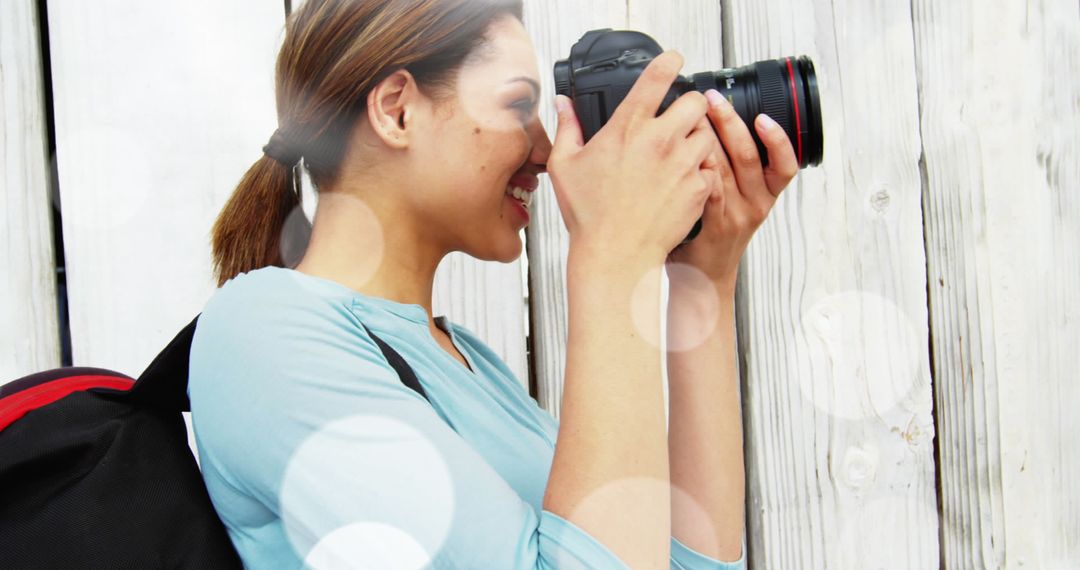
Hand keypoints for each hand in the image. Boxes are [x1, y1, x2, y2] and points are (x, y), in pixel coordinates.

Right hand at [547, 51, 715, 263]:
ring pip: (708, 134)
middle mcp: (660, 140)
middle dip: (690, 106)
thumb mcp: (564, 166)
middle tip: (679, 119)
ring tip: (682, 153)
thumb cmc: (589, 215)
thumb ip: (567, 128)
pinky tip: (684, 182)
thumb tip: (563, 104)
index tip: (674, 61)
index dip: (670, 61)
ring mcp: (683, 164)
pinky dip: (703, 172)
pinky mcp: (699, 188)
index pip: (658, 77)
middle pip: (696, 101)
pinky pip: (711, 169)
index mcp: (628, 127)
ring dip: (698, 139)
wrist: (615, 255)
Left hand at [665, 89, 799, 288]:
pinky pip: (710, 192)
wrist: (702, 279)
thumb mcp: (733, 202)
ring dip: (710, 139)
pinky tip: (689, 154)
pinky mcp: (715, 226)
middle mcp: (756, 205)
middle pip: (750, 157)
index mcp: (765, 195)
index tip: (764, 115)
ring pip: (728, 170)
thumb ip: (730, 170)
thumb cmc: (711, 234)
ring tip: (696, 116)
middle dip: (731, 123)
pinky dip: (700, 170)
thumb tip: (714, 125)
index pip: (785, 164)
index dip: (778, 139)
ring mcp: (736, 216)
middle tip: (714, 99)